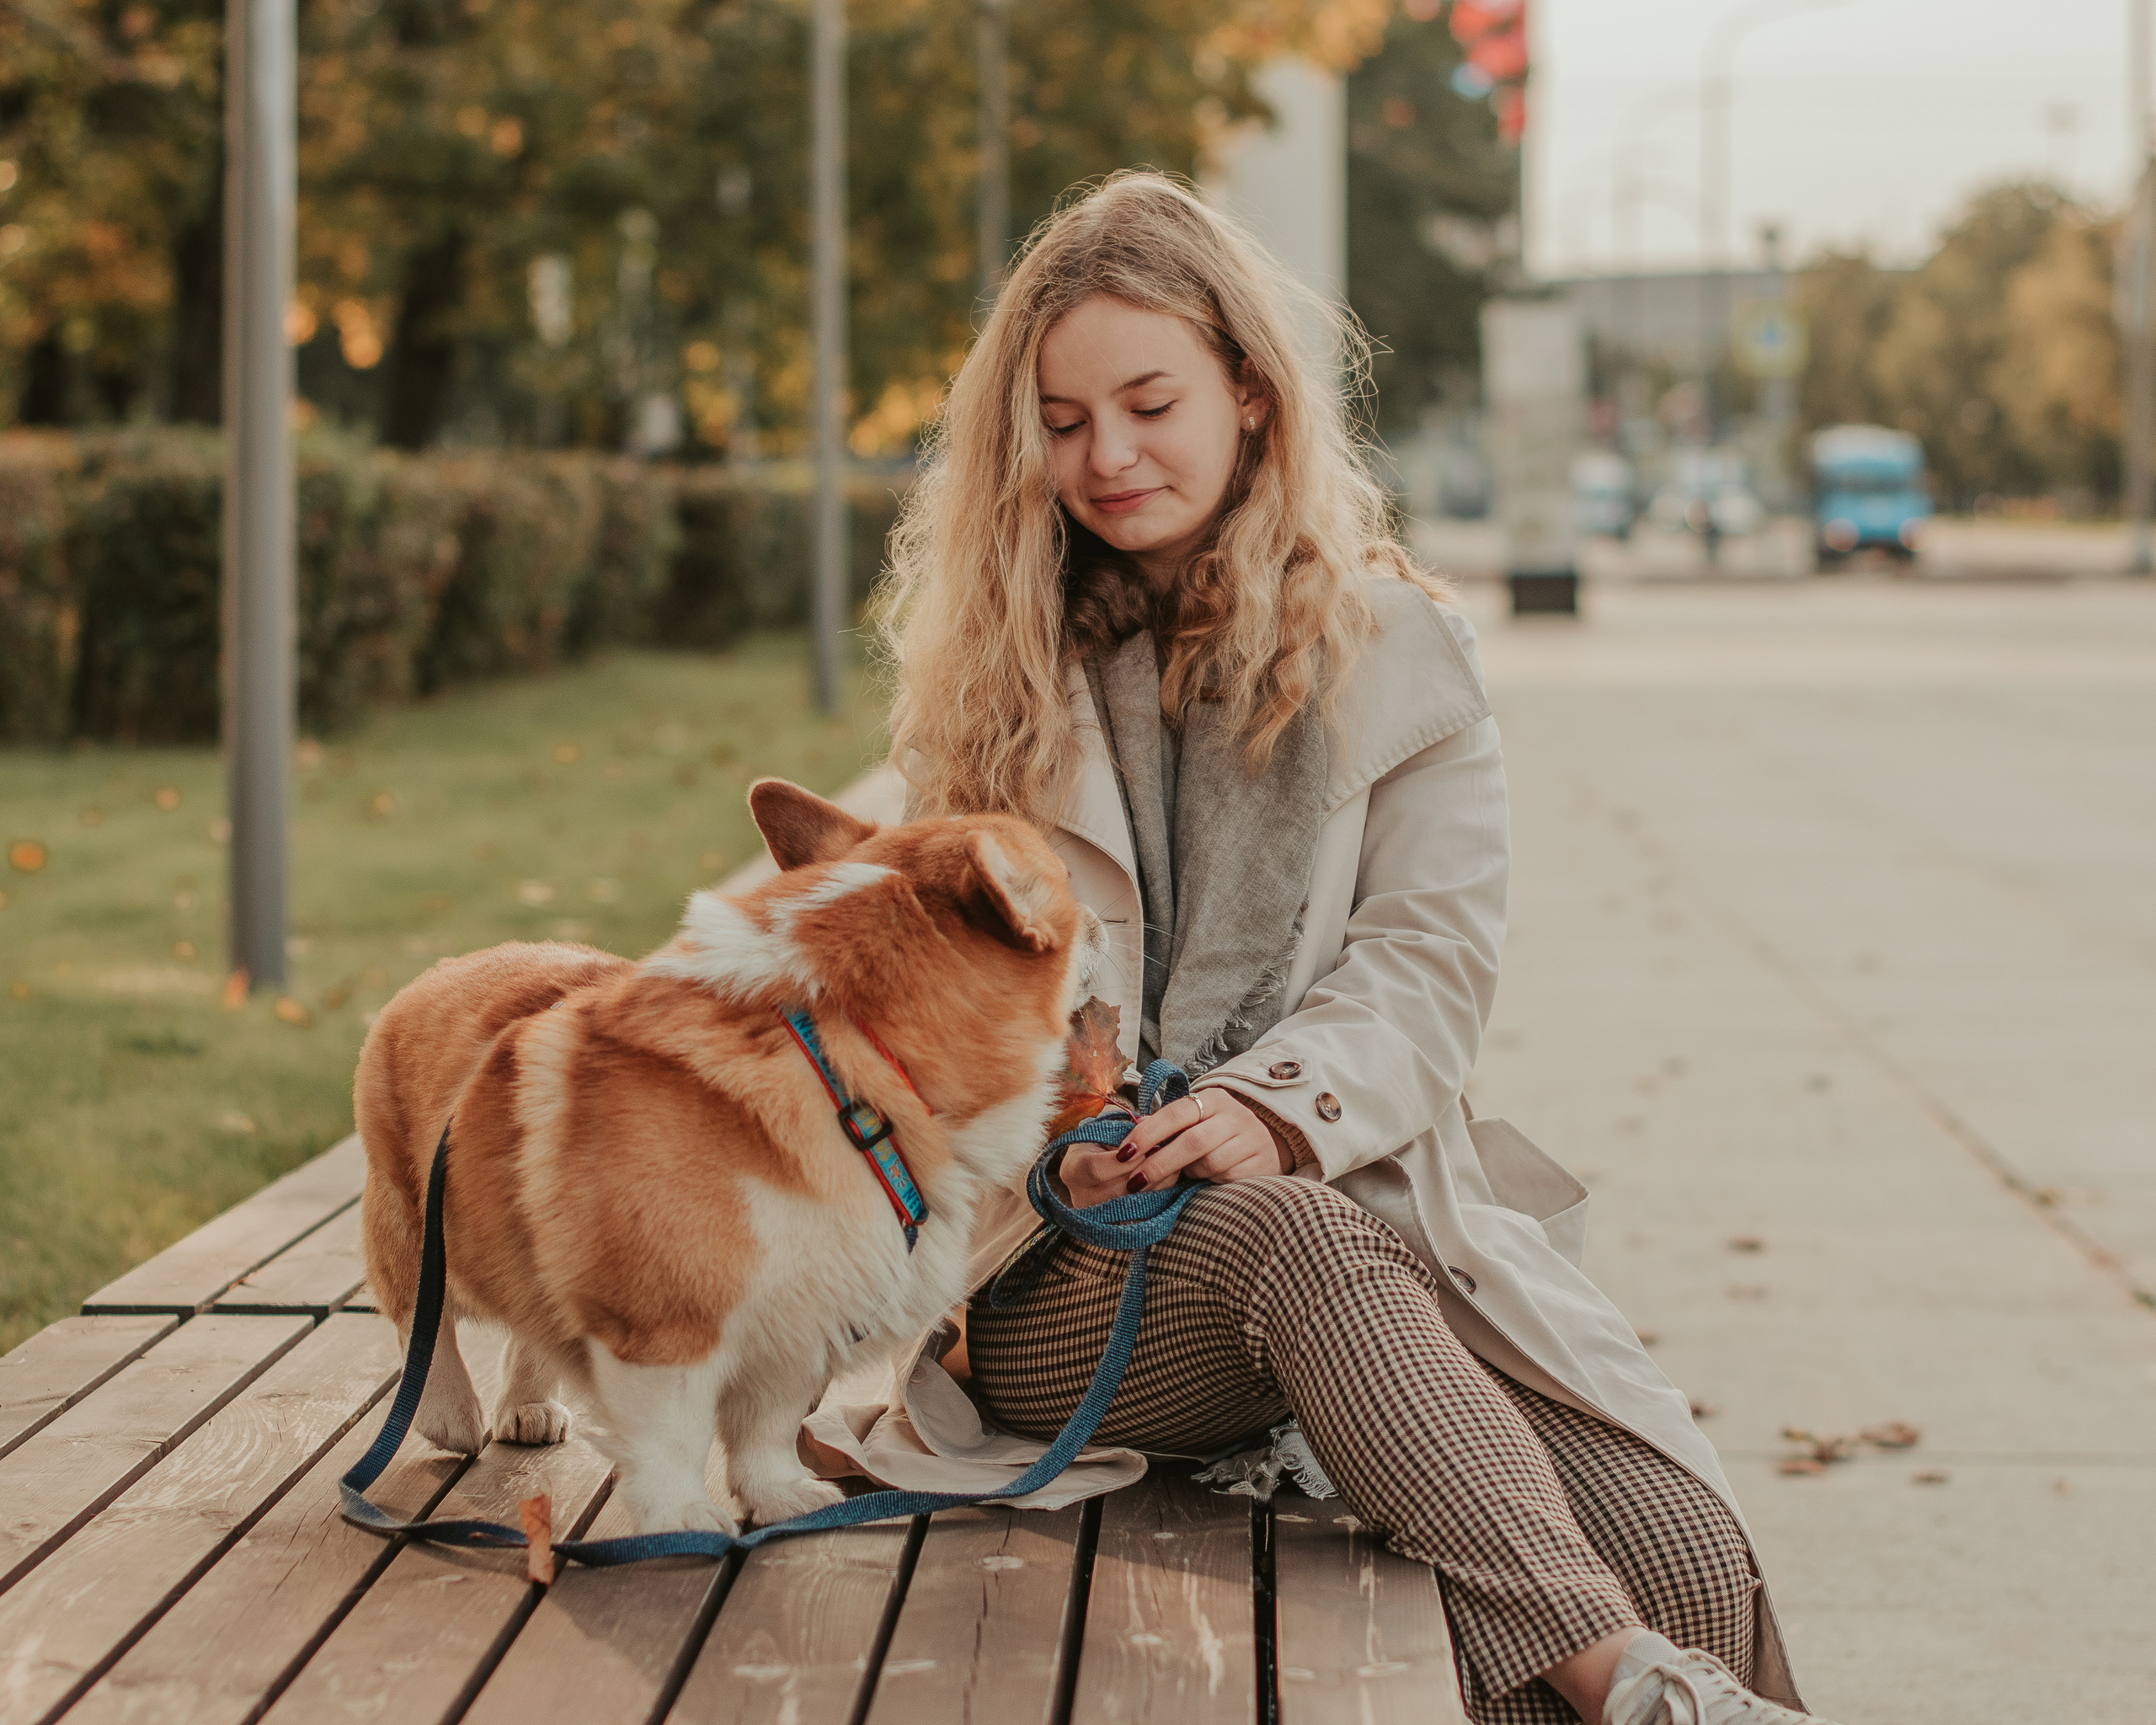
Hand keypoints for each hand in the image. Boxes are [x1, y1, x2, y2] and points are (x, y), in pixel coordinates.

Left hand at [1061, 1089, 1290, 1206]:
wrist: (1269, 1138)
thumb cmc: (1218, 1130)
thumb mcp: (1196, 1119)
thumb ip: (1167, 1124)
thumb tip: (1130, 1135)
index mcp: (1212, 1099)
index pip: (1174, 1114)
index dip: (1147, 1134)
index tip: (1124, 1153)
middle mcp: (1233, 1115)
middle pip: (1191, 1142)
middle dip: (1159, 1165)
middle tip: (1135, 1182)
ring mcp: (1250, 1139)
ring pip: (1209, 1163)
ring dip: (1189, 1172)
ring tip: (1186, 1172)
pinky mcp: (1261, 1163)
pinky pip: (1227, 1177)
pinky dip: (1211, 1180)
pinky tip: (1209, 1177)